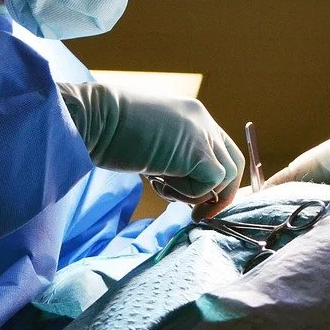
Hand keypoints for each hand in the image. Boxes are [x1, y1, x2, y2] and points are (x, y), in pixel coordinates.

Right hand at [57, 82, 243, 219]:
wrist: (95, 117)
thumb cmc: (109, 130)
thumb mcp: (151, 139)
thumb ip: (172, 154)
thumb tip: (181, 181)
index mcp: (192, 114)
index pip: (221, 149)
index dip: (216, 179)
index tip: (198, 200)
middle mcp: (203, 120)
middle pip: (234, 163)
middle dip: (221, 195)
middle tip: (197, 214)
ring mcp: (203, 133)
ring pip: (224, 176)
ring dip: (195, 193)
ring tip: (162, 186)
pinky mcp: (197, 151)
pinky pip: (212, 184)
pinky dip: (189, 193)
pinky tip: (160, 183)